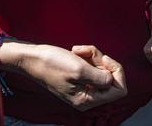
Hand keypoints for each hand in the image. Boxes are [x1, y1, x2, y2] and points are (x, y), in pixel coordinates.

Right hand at [2, 42, 126, 110]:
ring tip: (78, 50)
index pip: (119, 90)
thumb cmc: (52, 63)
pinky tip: (75, 51)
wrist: (32, 58)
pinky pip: (93, 67)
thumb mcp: (79, 69)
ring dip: (93, 56)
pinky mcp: (80, 78)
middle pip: (112, 79)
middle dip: (102, 61)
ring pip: (102, 70)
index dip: (116, 72)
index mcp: (87, 100)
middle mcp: (87, 97)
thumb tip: (113, 80)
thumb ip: (100, 78)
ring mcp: (84, 88)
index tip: (104, 59)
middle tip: (87, 52)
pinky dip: (88, 56)